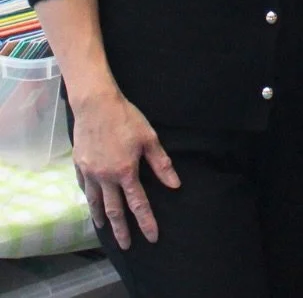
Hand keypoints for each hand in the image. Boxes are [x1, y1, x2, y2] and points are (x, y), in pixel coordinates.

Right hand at [71, 87, 179, 248]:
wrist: (96, 105)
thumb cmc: (126, 118)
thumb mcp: (149, 138)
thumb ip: (161, 163)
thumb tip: (175, 185)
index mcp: (126, 172)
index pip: (139, 204)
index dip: (146, 222)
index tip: (152, 237)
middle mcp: (106, 177)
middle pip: (115, 210)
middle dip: (122, 230)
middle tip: (126, 246)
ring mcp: (90, 172)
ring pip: (96, 202)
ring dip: (101, 218)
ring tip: (104, 229)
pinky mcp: (79, 164)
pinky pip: (85, 187)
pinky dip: (89, 198)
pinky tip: (91, 202)